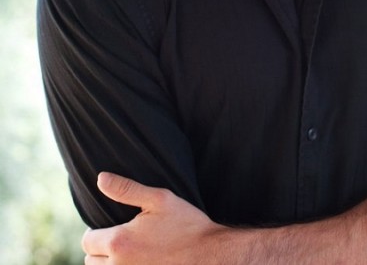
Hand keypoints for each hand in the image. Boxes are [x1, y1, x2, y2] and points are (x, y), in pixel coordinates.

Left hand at [82, 172, 224, 263]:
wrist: (211, 256)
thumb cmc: (186, 225)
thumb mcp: (159, 199)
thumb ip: (126, 189)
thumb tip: (100, 178)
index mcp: (120, 242)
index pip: (87, 242)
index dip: (94, 232)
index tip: (109, 226)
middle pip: (91, 261)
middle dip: (100, 250)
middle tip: (120, 239)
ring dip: (108, 264)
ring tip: (128, 252)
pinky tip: (137, 262)